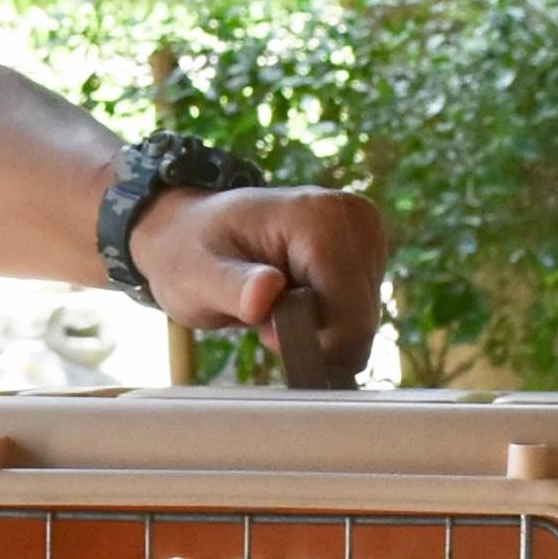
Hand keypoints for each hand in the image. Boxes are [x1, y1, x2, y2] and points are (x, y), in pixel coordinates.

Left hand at [128, 183, 390, 380]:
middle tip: (267, 323)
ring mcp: (366, 232)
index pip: (349, 314)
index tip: (264, 330)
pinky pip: (360, 313)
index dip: (309, 340)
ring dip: (320, 332)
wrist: (192, 231)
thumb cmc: (190, 253)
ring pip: (363, 321)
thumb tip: (267, 291)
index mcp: (321, 219)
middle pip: (362, 321)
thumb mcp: (195, 276)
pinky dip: (328, 323)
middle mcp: (355, 218)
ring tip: (278, 309)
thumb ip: (232, 287)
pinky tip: (297, 304)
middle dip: (315, 339)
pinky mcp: (367, 250)